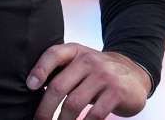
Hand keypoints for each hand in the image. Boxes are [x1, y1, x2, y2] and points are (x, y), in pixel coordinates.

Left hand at [26, 43, 151, 119]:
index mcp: (75, 51)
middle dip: (45, 108)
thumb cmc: (97, 72)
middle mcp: (89, 60)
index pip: (53, 55)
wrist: (134, 73)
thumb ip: (61, 71)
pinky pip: (95, 114)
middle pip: (59, 86)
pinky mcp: (117, 92)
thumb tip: (32, 88)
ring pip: (74, 103)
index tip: (30, 87)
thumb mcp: (80, 64)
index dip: (39, 70)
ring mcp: (104, 76)